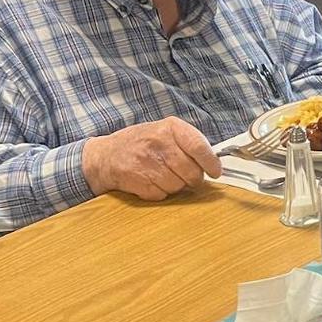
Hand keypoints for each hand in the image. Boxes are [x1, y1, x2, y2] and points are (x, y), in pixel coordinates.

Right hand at [82, 118, 222, 200]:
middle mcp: (158, 142)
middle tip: (187, 177)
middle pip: (191, 171)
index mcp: (170, 127)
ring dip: (175, 186)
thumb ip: (188, 143)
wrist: (106, 155)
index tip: (215, 172)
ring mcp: (146, 162)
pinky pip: (161, 194)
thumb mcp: (165, 132)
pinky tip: (151, 181)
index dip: (210, 163)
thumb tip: (214, 162)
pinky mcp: (136, 179)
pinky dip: (160, 192)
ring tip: (164, 175)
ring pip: (177, 186)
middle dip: (193, 179)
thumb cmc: (142, 143)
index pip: (198, 146)